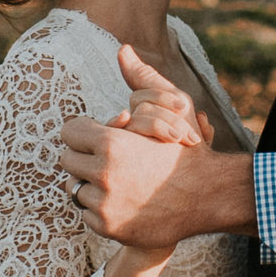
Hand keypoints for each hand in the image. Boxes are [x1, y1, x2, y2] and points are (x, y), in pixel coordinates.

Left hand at [63, 46, 228, 251]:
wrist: (208, 197)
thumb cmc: (187, 149)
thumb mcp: (169, 108)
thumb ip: (141, 79)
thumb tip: (122, 49)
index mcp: (112, 143)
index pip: (69, 132)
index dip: (83, 132)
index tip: (96, 136)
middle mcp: (103, 174)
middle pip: (67, 161)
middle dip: (85, 158)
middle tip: (106, 159)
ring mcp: (104, 204)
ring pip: (75, 188)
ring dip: (92, 185)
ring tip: (118, 181)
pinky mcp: (107, 227)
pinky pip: (87, 214)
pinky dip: (101, 209)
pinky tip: (124, 201)